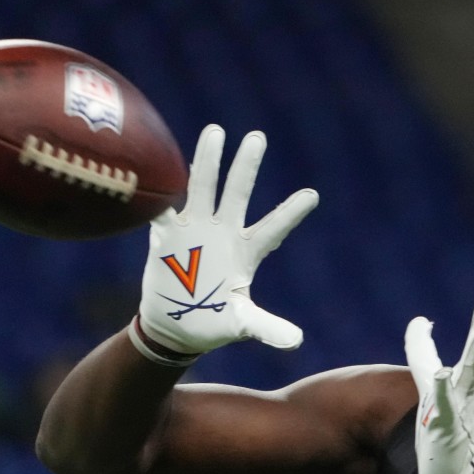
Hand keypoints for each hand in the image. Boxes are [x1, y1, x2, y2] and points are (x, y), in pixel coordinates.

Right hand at [135, 125, 318, 356]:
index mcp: (245, 253)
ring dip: (207, 162)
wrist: (174, 327)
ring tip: (216, 131)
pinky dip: (160, 191)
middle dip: (246, 167)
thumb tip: (296, 342)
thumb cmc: (212, 323)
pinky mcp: (166, 237)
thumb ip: (266, 328)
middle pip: (238, 194)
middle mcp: (223, 234)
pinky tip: (160, 165)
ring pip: (202, 188)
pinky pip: (162, 208)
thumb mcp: (240, 324)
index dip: (290, 213)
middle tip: (258, 137)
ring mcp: (194, 231)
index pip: (273, 229)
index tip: (313, 195)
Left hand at [404, 273, 473, 473]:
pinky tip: (444, 374)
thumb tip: (419, 320)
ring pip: (470, 373)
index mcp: (466, 376)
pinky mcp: (446, 427)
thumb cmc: (444, 428)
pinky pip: (446, 406)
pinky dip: (445, 390)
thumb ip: (423, 351)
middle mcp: (467, 387)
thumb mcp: (430, 383)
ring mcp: (460, 406)